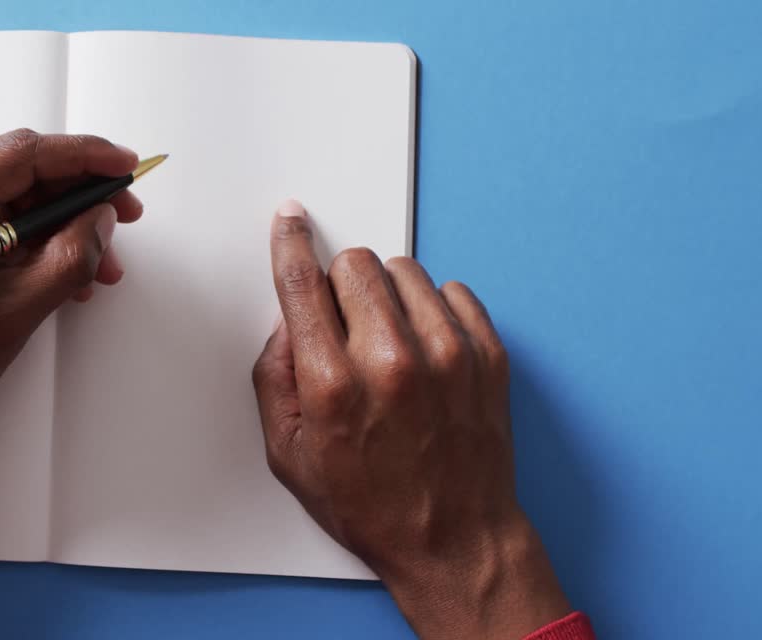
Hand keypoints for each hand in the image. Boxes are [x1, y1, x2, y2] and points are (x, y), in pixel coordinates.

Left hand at [0, 130, 143, 472]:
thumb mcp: (18, 308)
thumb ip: (70, 256)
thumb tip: (103, 218)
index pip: (24, 154)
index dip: (84, 155)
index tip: (126, 165)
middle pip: (22, 165)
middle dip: (79, 192)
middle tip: (122, 215)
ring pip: (17, 189)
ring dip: (64, 218)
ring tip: (99, 259)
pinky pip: (1, 210)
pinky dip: (39, 232)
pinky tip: (68, 264)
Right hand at [252, 200, 569, 639]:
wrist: (455, 542)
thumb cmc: (371, 505)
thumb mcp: (289, 455)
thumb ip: (274, 379)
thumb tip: (288, 323)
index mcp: (333, 385)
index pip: (304, 284)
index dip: (291, 243)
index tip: (290, 220)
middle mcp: (392, 361)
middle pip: (357, 264)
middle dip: (340, 284)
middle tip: (344, 327)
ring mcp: (448, 355)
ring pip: (405, 271)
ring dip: (387, 295)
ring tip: (388, 344)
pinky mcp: (488, 356)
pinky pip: (452, 291)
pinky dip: (432, 310)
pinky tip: (424, 352)